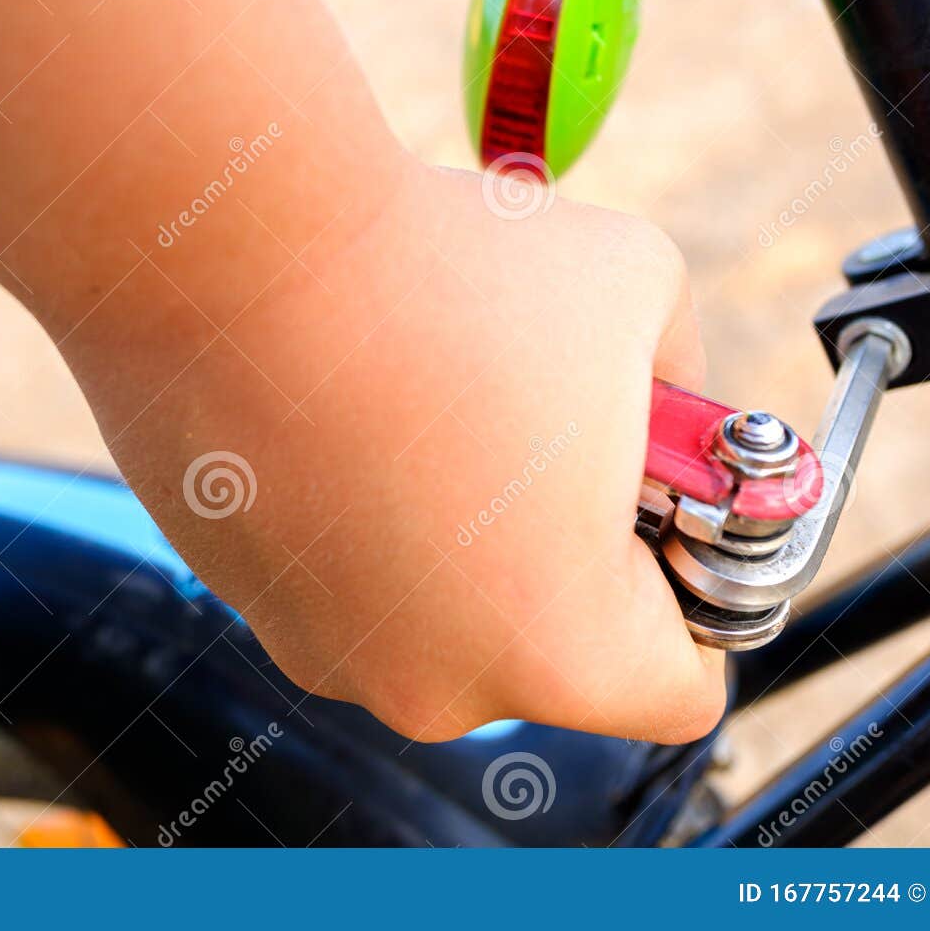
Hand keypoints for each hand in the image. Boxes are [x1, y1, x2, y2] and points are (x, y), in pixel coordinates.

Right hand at [77, 160, 723, 743]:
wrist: (233, 243)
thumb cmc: (446, 273)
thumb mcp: (639, 295)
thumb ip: (688, 387)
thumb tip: (671, 415)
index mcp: (561, 651)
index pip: (681, 686)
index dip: (696, 590)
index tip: (659, 506)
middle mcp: (435, 688)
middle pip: (551, 648)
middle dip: (564, 551)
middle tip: (542, 430)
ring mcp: (324, 648)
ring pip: (439, 610)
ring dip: (454, 530)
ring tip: (429, 398)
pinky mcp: (240, 595)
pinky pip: (343, 570)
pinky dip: (359, 508)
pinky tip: (347, 404)